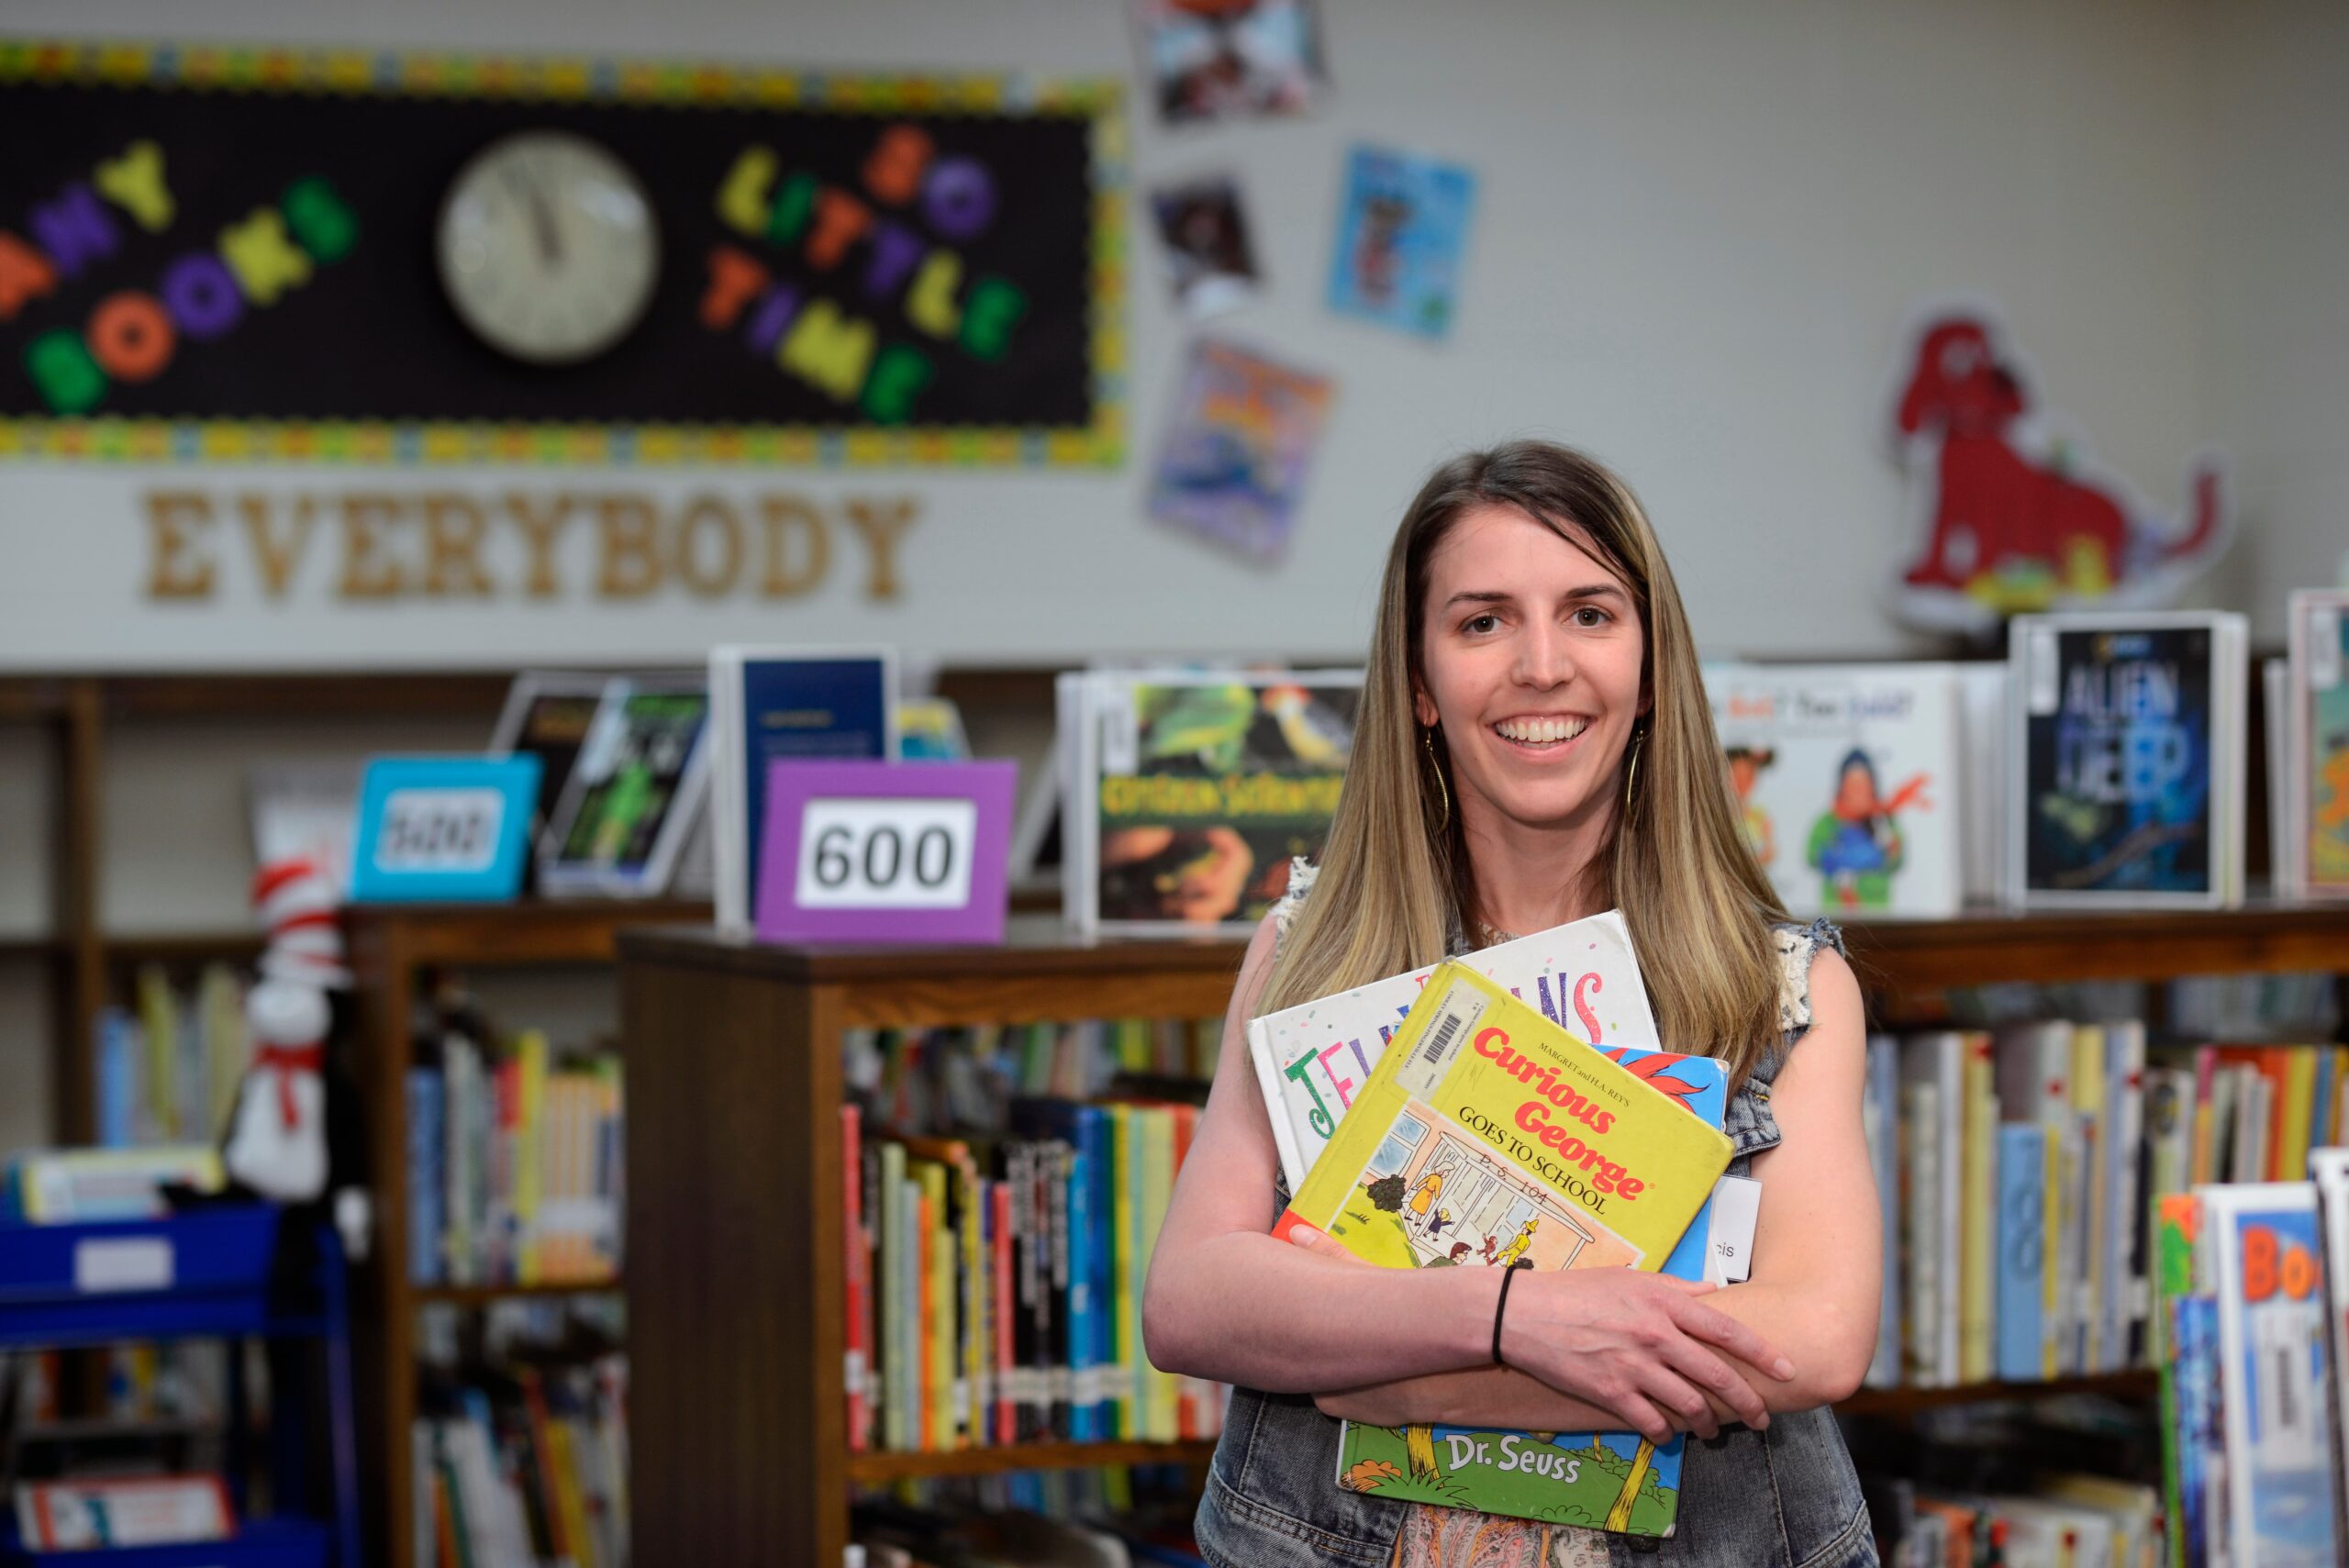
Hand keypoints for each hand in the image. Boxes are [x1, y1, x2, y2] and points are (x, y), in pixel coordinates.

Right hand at [1283, 1222, 1792, 1440]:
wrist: (1521, 1313)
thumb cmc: (1575, 1291)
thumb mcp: (1629, 1277)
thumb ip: (1676, 1288)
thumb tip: (1715, 1292)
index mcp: (1663, 1301)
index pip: (1727, 1329)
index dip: (1762, 1353)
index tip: (1786, 1370)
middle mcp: (1654, 1334)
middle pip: (1716, 1376)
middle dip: (1746, 1402)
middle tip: (1760, 1418)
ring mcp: (1633, 1365)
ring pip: (1689, 1405)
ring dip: (1706, 1423)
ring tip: (1712, 1431)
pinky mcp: (1610, 1392)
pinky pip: (1652, 1422)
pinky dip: (1665, 1432)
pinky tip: (1666, 1433)